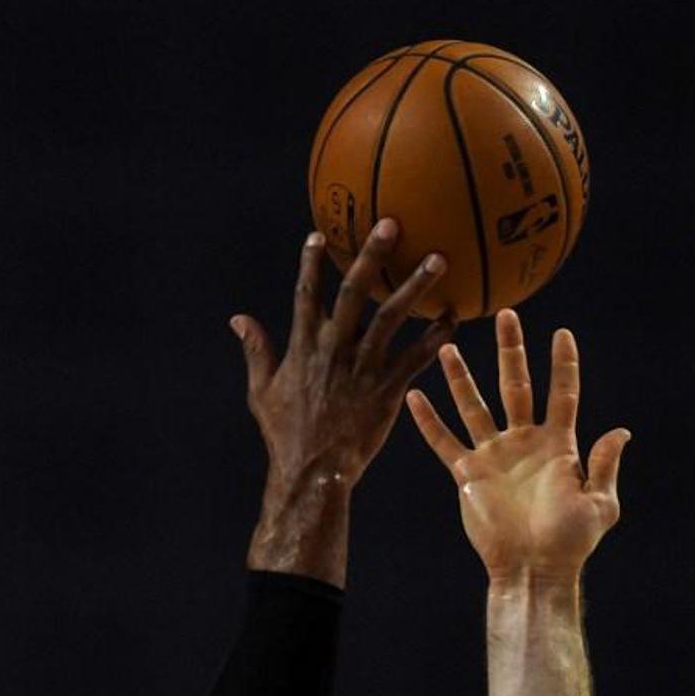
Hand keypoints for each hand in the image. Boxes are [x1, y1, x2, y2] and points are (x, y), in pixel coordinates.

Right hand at [230, 218, 454, 581]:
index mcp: (303, 346)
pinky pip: (416, 357)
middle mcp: (333, 349)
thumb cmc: (286, 434)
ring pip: (392, 317)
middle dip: (372, 255)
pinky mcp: (387, 389)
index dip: (312, 263)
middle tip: (392, 224)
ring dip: (416, 287)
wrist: (312, 471)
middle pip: (353, 292)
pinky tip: (455, 317)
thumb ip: (257, 350)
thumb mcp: (261, 391)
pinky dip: (436, 337)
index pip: (307, 294)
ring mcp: (362, 368)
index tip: (321, 234)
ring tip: (439, 260)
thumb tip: (238, 319)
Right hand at [405, 309, 629, 582]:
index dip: (563, 364)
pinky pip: (444, 441)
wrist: (533, 569)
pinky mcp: (468, 474)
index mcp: (558, 445)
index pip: (562, 394)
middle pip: (517, 386)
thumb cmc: (570, 542)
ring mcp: (494, 455)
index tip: (562, 333)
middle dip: (512, 351)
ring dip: (462, 377)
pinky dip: (429, 421)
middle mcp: (524, 442)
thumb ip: (604, 466)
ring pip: (474, 406)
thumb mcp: (598, 504)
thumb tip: (620, 431)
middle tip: (507, 316)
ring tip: (449, 346)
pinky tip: (414, 395)